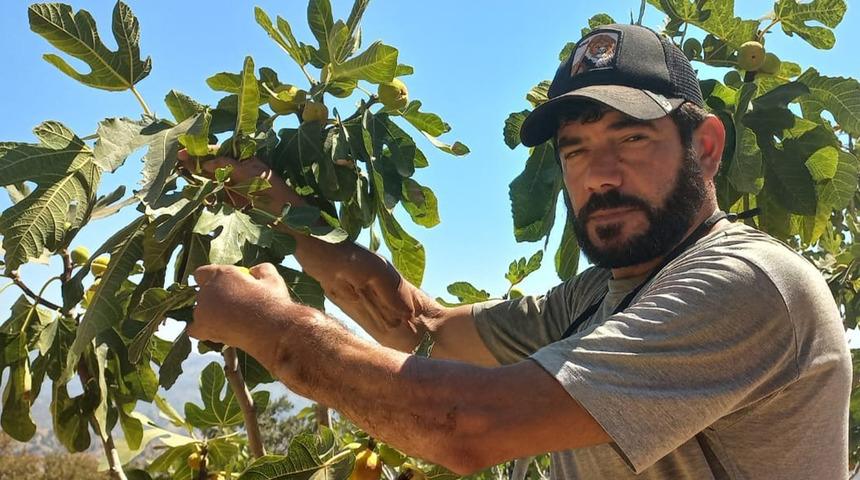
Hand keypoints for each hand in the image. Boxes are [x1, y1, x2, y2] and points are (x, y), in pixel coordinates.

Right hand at [176, 149, 303, 212]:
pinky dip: (202, 192)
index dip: (201, 150)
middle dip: (194, 160)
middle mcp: (237, 172)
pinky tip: (190, 189)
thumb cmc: (276, 196)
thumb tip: (207, 162)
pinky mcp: (231, 203)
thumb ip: (230, 167)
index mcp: (245, 161)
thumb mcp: (253, 177)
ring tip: (178, 170)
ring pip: (210, 178)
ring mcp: (233, 188)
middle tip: (176, 157)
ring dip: (195, 175)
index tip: (184, 149)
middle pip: (212, 163)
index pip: (219, 152)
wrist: (288, 223)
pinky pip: (213, 195)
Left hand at [188, 263, 311, 364]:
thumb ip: (260, 270)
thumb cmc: (273, 302)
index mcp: (220, 274)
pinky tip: (215, 331)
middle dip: (214, 297)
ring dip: (210, 313)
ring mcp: (202, 310)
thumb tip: (255, 271)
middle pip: (202, 292)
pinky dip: (202, 330)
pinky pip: (194, 329)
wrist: (271, 328)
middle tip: (232, 304)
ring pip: (199, 310)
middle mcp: (207, 290)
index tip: (226, 284)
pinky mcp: (203, 328)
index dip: (214, 278)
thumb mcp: (272, 278)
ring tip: (230, 320)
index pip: (203, 273)